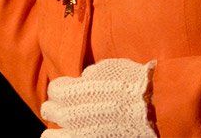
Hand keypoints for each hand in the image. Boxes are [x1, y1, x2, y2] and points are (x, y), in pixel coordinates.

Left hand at [40, 57, 157, 136]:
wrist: (151, 111)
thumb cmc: (132, 85)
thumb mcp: (108, 69)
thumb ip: (89, 76)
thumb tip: (82, 80)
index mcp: (73, 92)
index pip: (54, 90)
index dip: (60, 87)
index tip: (65, 88)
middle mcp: (71, 116)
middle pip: (49, 111)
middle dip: (53, 108)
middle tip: (58, 108)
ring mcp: (80, 135)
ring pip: (50, 137)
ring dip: (54, 132)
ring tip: (58, 131)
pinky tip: (75, 136)